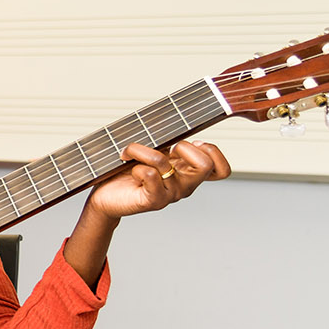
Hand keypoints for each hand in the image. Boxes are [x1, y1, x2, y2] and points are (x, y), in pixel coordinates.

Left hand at [86, 141, 231, 221]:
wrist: (106, 197)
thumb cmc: (127, 172)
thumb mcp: (153, 152)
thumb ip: (168, 142)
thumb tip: (174, 128)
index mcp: (189, 173)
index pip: (221, 169)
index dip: (212, 151)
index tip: (189, 142)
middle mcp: (185, 185)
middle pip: (205, 164)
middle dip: (182, 146)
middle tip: (164, 148)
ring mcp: (170, 194)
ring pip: (163, 161)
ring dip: (141, 150)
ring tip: (128, 153)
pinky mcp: (153, 201)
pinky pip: (150, 174)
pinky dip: (136, 166)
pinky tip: (131, 171)